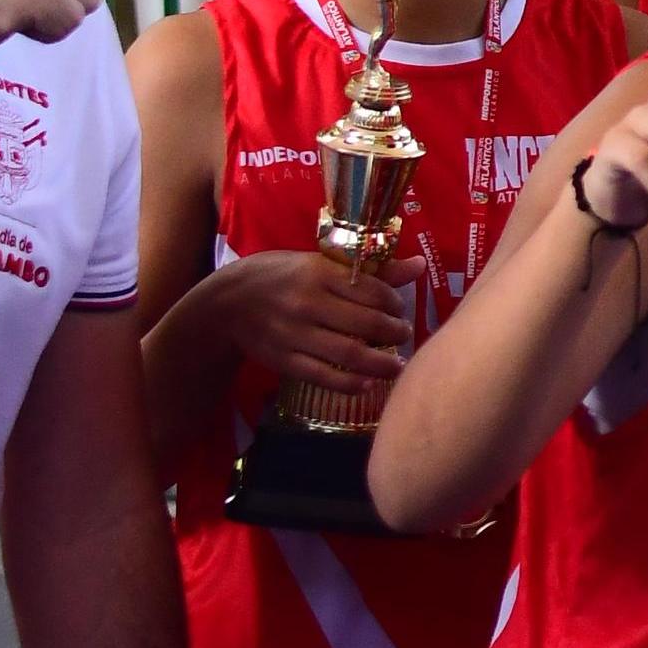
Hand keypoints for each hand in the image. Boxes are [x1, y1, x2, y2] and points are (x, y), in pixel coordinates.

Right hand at [196, 251, 410, 393]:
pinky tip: (368, 382)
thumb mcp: (322, 264)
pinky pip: (323, 376)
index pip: (371, 290)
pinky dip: (350, 383)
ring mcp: (294, 333)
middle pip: (365, 323)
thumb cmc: (283, 276)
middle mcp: (308, 302)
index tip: (400, 310)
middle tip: (403, 336)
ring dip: (381, 363)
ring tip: (396, 365)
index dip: (395, 304)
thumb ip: (373, 270)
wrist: (227, 301)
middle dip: (395, 333)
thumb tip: (420, 266)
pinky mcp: (283, 360)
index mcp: (319, 272)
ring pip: (348, 353)